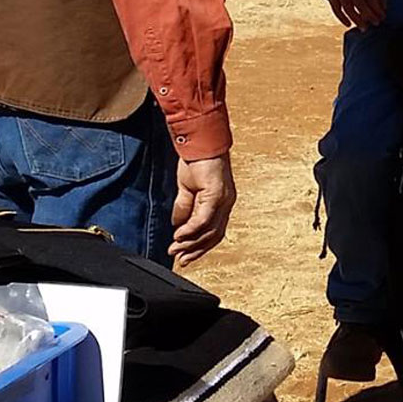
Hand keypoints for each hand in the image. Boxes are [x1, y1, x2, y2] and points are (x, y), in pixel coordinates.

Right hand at [170, 153, 234, 268]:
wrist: (200, 141)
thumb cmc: (196, 161)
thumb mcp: (186, 189)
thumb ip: (184, 207)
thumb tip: (177, 226)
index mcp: (222, 203)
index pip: (214, 232)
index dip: (200, 247)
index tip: (186, 257)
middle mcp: (227, 204)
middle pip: (214, 236)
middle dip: (196, 251)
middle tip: (180, 260)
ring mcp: (224, 199)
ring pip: (209, 231)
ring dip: (191, 243)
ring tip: (175, 250)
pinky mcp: (216, 194)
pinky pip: (204, 219)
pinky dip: (191, 230)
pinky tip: (179, 236)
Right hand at [326, 0, 387, 29]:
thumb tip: (382, 11)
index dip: (377, 9)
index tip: (382, 18)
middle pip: (359, 4)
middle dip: (368, 16)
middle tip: (375, 24)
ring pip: (347, 8)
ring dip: (356, 20)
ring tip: (364, 28)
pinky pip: (336, 10)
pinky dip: (342, 19)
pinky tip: (349, 25)